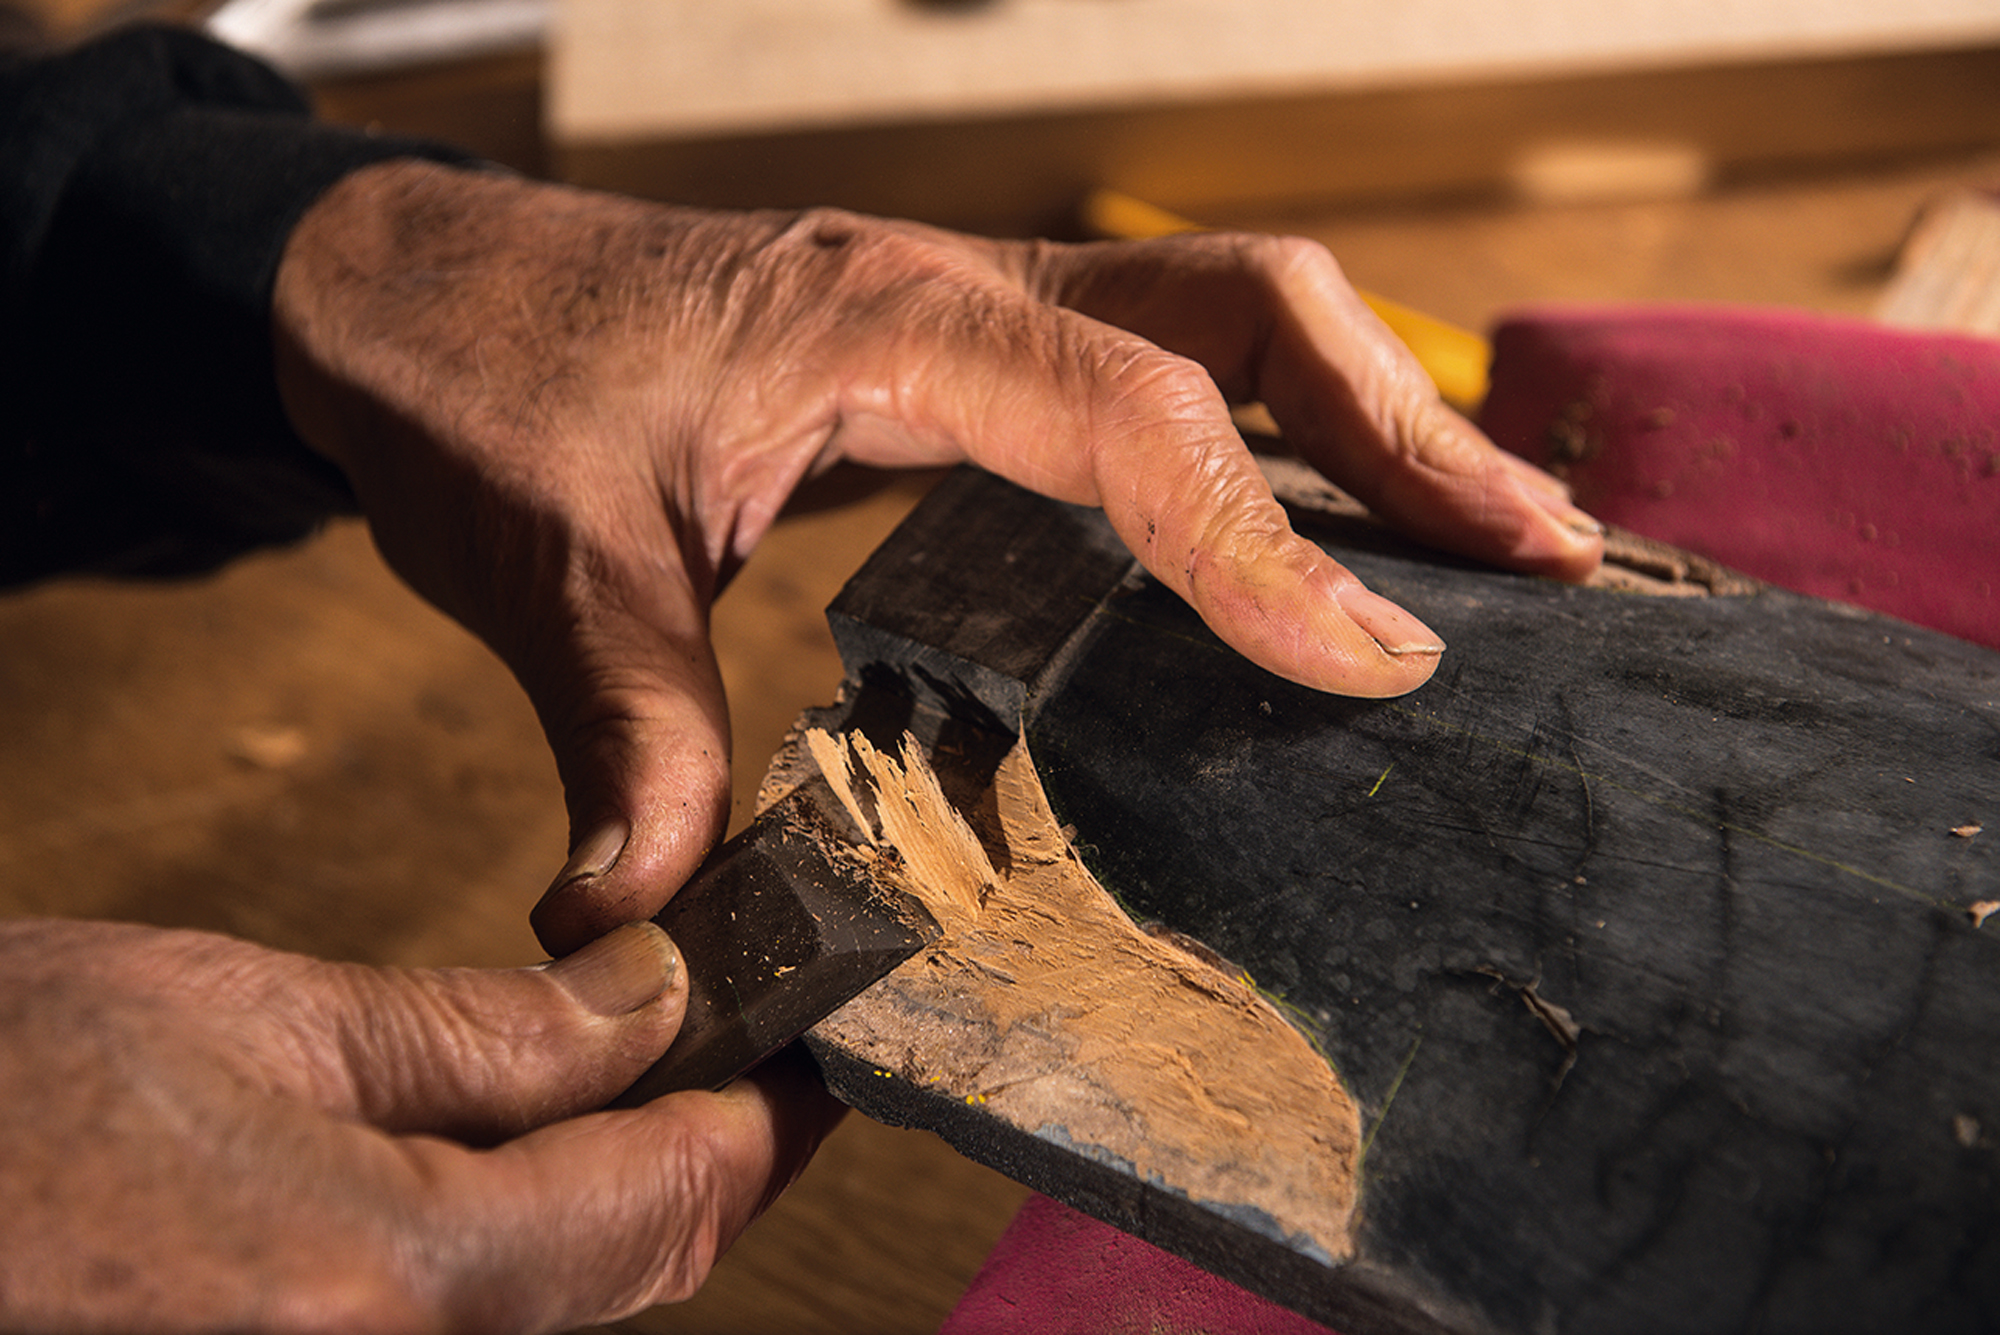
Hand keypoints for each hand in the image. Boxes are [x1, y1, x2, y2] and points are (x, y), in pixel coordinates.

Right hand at [0, 917, 838, 1332]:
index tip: (827, 1038)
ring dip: (627, 1183)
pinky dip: (533, 1230)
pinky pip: (472, 1312)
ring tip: (654, 1055)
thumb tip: (648, 999)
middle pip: (636, 1266)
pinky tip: (530, 1143)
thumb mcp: (255, 1017)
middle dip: (711, 1144)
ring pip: (564, 1296)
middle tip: (752, 1027)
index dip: (774, 1111)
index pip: (675, 1196)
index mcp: (395, 1278)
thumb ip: (482, 1032)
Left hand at [271, 162, 1601, 951]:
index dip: (1265, 544)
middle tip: (1543, 555)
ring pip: (1229, 325)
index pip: (1137, 417)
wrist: (412, 280)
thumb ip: (624, 732)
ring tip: (1495, 544)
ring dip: (1368, 423)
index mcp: (883, 318)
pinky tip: (1316, 530)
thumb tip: (640, 919)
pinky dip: (1271, 439)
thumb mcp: (549, 564)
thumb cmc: (480, 380)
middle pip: (1249, 312)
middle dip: (1406, 429)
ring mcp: (975, 306)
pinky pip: (1164, 370)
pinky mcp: (965, 350)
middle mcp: (961, 289)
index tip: (1373, 662)